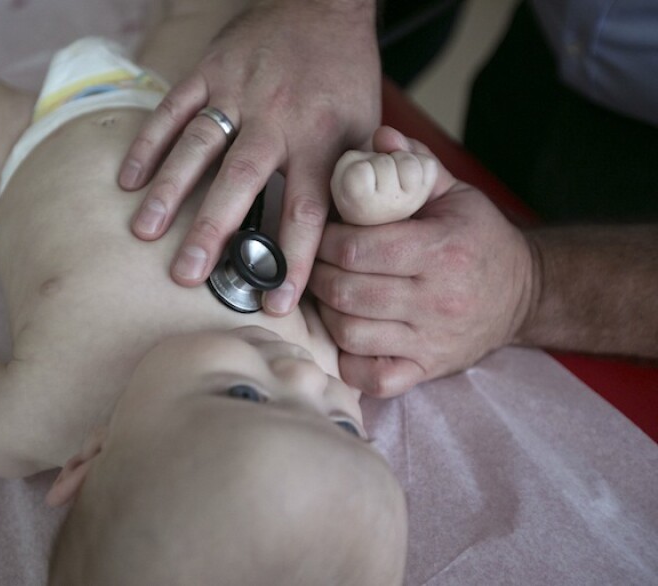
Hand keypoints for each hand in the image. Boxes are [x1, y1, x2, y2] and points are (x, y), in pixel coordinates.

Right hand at [119, 0, 379, 314]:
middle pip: (241, 181)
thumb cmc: (344, 77)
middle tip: (186, 275)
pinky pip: (173, 108)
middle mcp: (277, 118)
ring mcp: (238, 92)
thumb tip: (349, 242)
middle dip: (213, 230)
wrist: (323, 5)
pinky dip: (148, 143)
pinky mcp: (210, 71)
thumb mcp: (366, 127)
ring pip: (198, 145)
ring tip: (143, 233)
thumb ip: (354, 182)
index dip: (293, 259)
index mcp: (320, 139)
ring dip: (168, 190)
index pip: (306, 208)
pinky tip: (128, 179)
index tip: (276, 304)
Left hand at [310, 133, 534, 396]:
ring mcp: (431, 341)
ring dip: (326, 312)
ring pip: (350, 333)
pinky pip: (374, 378)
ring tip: (328, 292)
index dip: (327, 240)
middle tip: (317, 262)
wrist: (523, 291)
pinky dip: (348, 361)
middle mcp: (437, 300)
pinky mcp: (428, 369)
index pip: (359, 249)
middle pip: (347, 291)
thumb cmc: (480, 238)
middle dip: (320, 274)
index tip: (324, 233)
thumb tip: (376, 138)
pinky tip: (345, 335)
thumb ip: (414, 166)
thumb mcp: (454, 193)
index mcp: (441, 250)